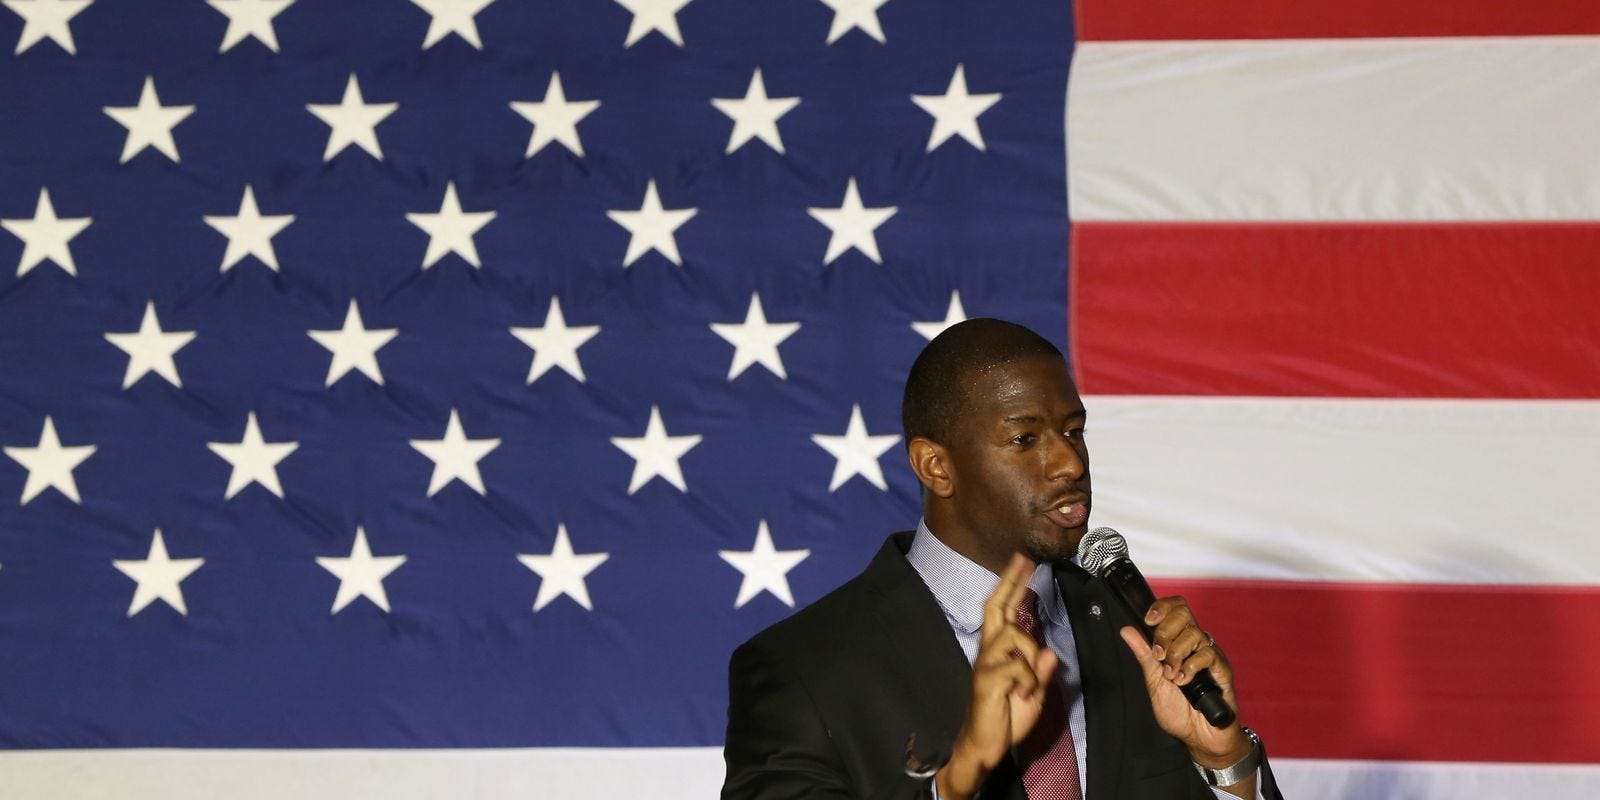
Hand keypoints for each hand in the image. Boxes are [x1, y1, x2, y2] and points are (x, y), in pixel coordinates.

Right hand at [936, 554, 1057, 799]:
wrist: (985, 745)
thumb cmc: (1006, 717)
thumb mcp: (1033, 695)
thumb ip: (1041, 673)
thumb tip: (1051, 653)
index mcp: (999, 651)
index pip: (1003, 611)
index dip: (1012, 586)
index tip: (1021, 562)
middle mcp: (989, 651)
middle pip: (997, 608)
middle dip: (1011, 582)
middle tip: (1023, 560)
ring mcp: (986, 664)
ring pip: (1015, 637)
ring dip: (1030, 658)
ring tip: (1028, 685)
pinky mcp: (986, 680)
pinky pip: (1018, 667)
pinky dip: (1029, 682)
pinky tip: (1022, 696)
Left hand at [1118, 597, 1253, 771]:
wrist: (1199, 737)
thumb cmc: (1179, 712)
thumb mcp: (1154, 681)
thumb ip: (1144, 654)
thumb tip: (1127, 630)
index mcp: (1179, 642)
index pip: (1175, 608)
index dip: (1162, 607)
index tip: (1148, 620)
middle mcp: (1195, 644)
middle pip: (1184, 613)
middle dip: (1165, 631)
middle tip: (1159, 655)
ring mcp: (1210, 655)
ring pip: (1194, 633)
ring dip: (1176, 654)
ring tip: (1172, 675)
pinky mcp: (1222, 669)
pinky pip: (1207, 654)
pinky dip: (1191, 666)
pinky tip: (1184, 681)